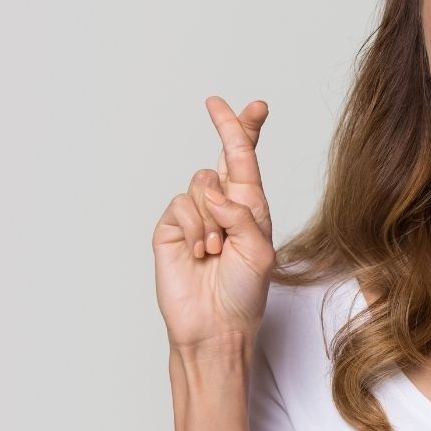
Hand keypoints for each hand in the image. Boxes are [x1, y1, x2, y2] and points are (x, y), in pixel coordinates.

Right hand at [152, 96, 275, 351]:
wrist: (214, 326)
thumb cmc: (244, 293)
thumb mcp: (259, 251)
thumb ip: (242, 214)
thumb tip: (214, 190)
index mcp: (251, 209)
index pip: (249, 163)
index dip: (248, 131)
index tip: (256, 105)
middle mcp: (225, 207)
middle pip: (225, 156)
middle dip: (227, 128)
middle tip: (217, 104)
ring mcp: (196, 216)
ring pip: (201, 184)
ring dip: (212, 217)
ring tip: (216, 250)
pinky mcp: (171, 229)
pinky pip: (181, 205)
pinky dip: (194, 227)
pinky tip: (199, 252)